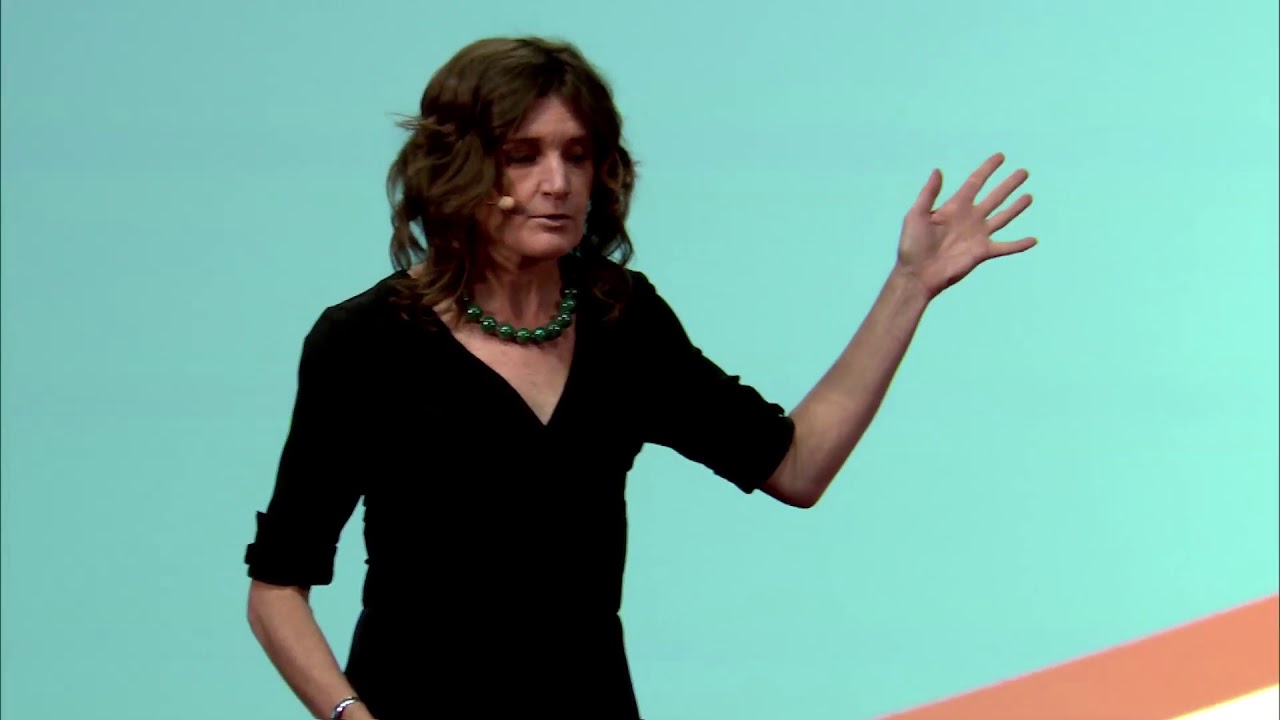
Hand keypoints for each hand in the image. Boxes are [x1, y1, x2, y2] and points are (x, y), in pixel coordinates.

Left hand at [895, 152, 1035, 298]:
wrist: (918, 273)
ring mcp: (978, 235)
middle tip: (1023, 172)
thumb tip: (937, 170)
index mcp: (955, 206)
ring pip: (1003, 217)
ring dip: (1016, 207)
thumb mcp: (916, 214)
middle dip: (1008, 184)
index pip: (975, 182)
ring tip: (1029, 196)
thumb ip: (929, 193)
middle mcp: (970, 218)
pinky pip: (1005, 247)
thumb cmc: (912, 244)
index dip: (987, 169)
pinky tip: (1034, 240)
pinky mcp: (982, 252)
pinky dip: (1019, 244)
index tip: (1000, 156)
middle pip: (994, 196)